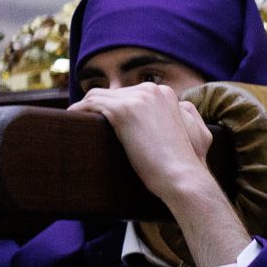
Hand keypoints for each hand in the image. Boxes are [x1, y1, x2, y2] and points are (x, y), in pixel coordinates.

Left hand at [70, 83, 214, 204]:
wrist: (182, 176)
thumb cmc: (186, 162)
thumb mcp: (194, 129)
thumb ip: (183, 114)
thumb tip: (180, 107)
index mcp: (166, 93)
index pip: (129, 92)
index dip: (114, 104)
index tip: (104, 118)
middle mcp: (152, 90)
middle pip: (113, 92)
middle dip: (99, 106)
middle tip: (86, 122)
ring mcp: (138, 98)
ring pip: (98, 95)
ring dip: (86, 108)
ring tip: (76, 123)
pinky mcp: (123, 111)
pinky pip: (91, 104)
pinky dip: (78, 111)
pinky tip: (71, 120)